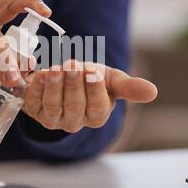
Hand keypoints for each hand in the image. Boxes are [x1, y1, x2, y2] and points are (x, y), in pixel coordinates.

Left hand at [22, 60, 156, 132]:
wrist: (65, 76)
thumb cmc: (90, 78)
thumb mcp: (110, 79)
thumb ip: (129, 87)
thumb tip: (153, 92)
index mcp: (97, 116)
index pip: (97, 108)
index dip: (94, 91)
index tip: (93, 72)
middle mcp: (75, 122)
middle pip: (75, 107)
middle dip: (74, 85)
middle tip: (73, 65)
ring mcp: (53, 118)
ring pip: (54, 106)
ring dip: (55, 86)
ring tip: (56, 68)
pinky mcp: (35, 111)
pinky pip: (34, 102)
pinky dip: (37, 88)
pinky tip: (40, 74)